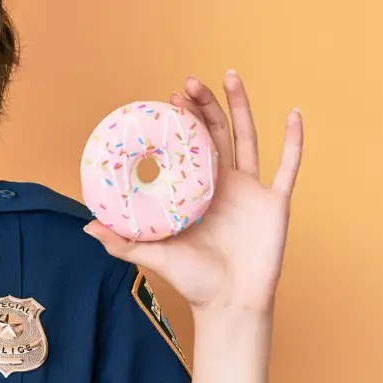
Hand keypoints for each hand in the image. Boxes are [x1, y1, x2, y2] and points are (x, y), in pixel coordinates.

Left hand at [84, 71, 302, 313]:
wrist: (229, 305)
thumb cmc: (192, 282)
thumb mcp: (153, 256)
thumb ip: (122, 241)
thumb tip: (88, 226)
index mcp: (195, 190)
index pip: (188, 145)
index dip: (181, 120)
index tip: (169, 97)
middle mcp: (223, 183)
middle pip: (216, 133)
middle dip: (204, 105)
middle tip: (190, 81)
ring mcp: (250, 190)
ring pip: (248, 138)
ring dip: (240, 106)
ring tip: (230, 76)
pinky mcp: (275, 203)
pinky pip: (288, 167)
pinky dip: (293, 141)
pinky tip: (294, 114)